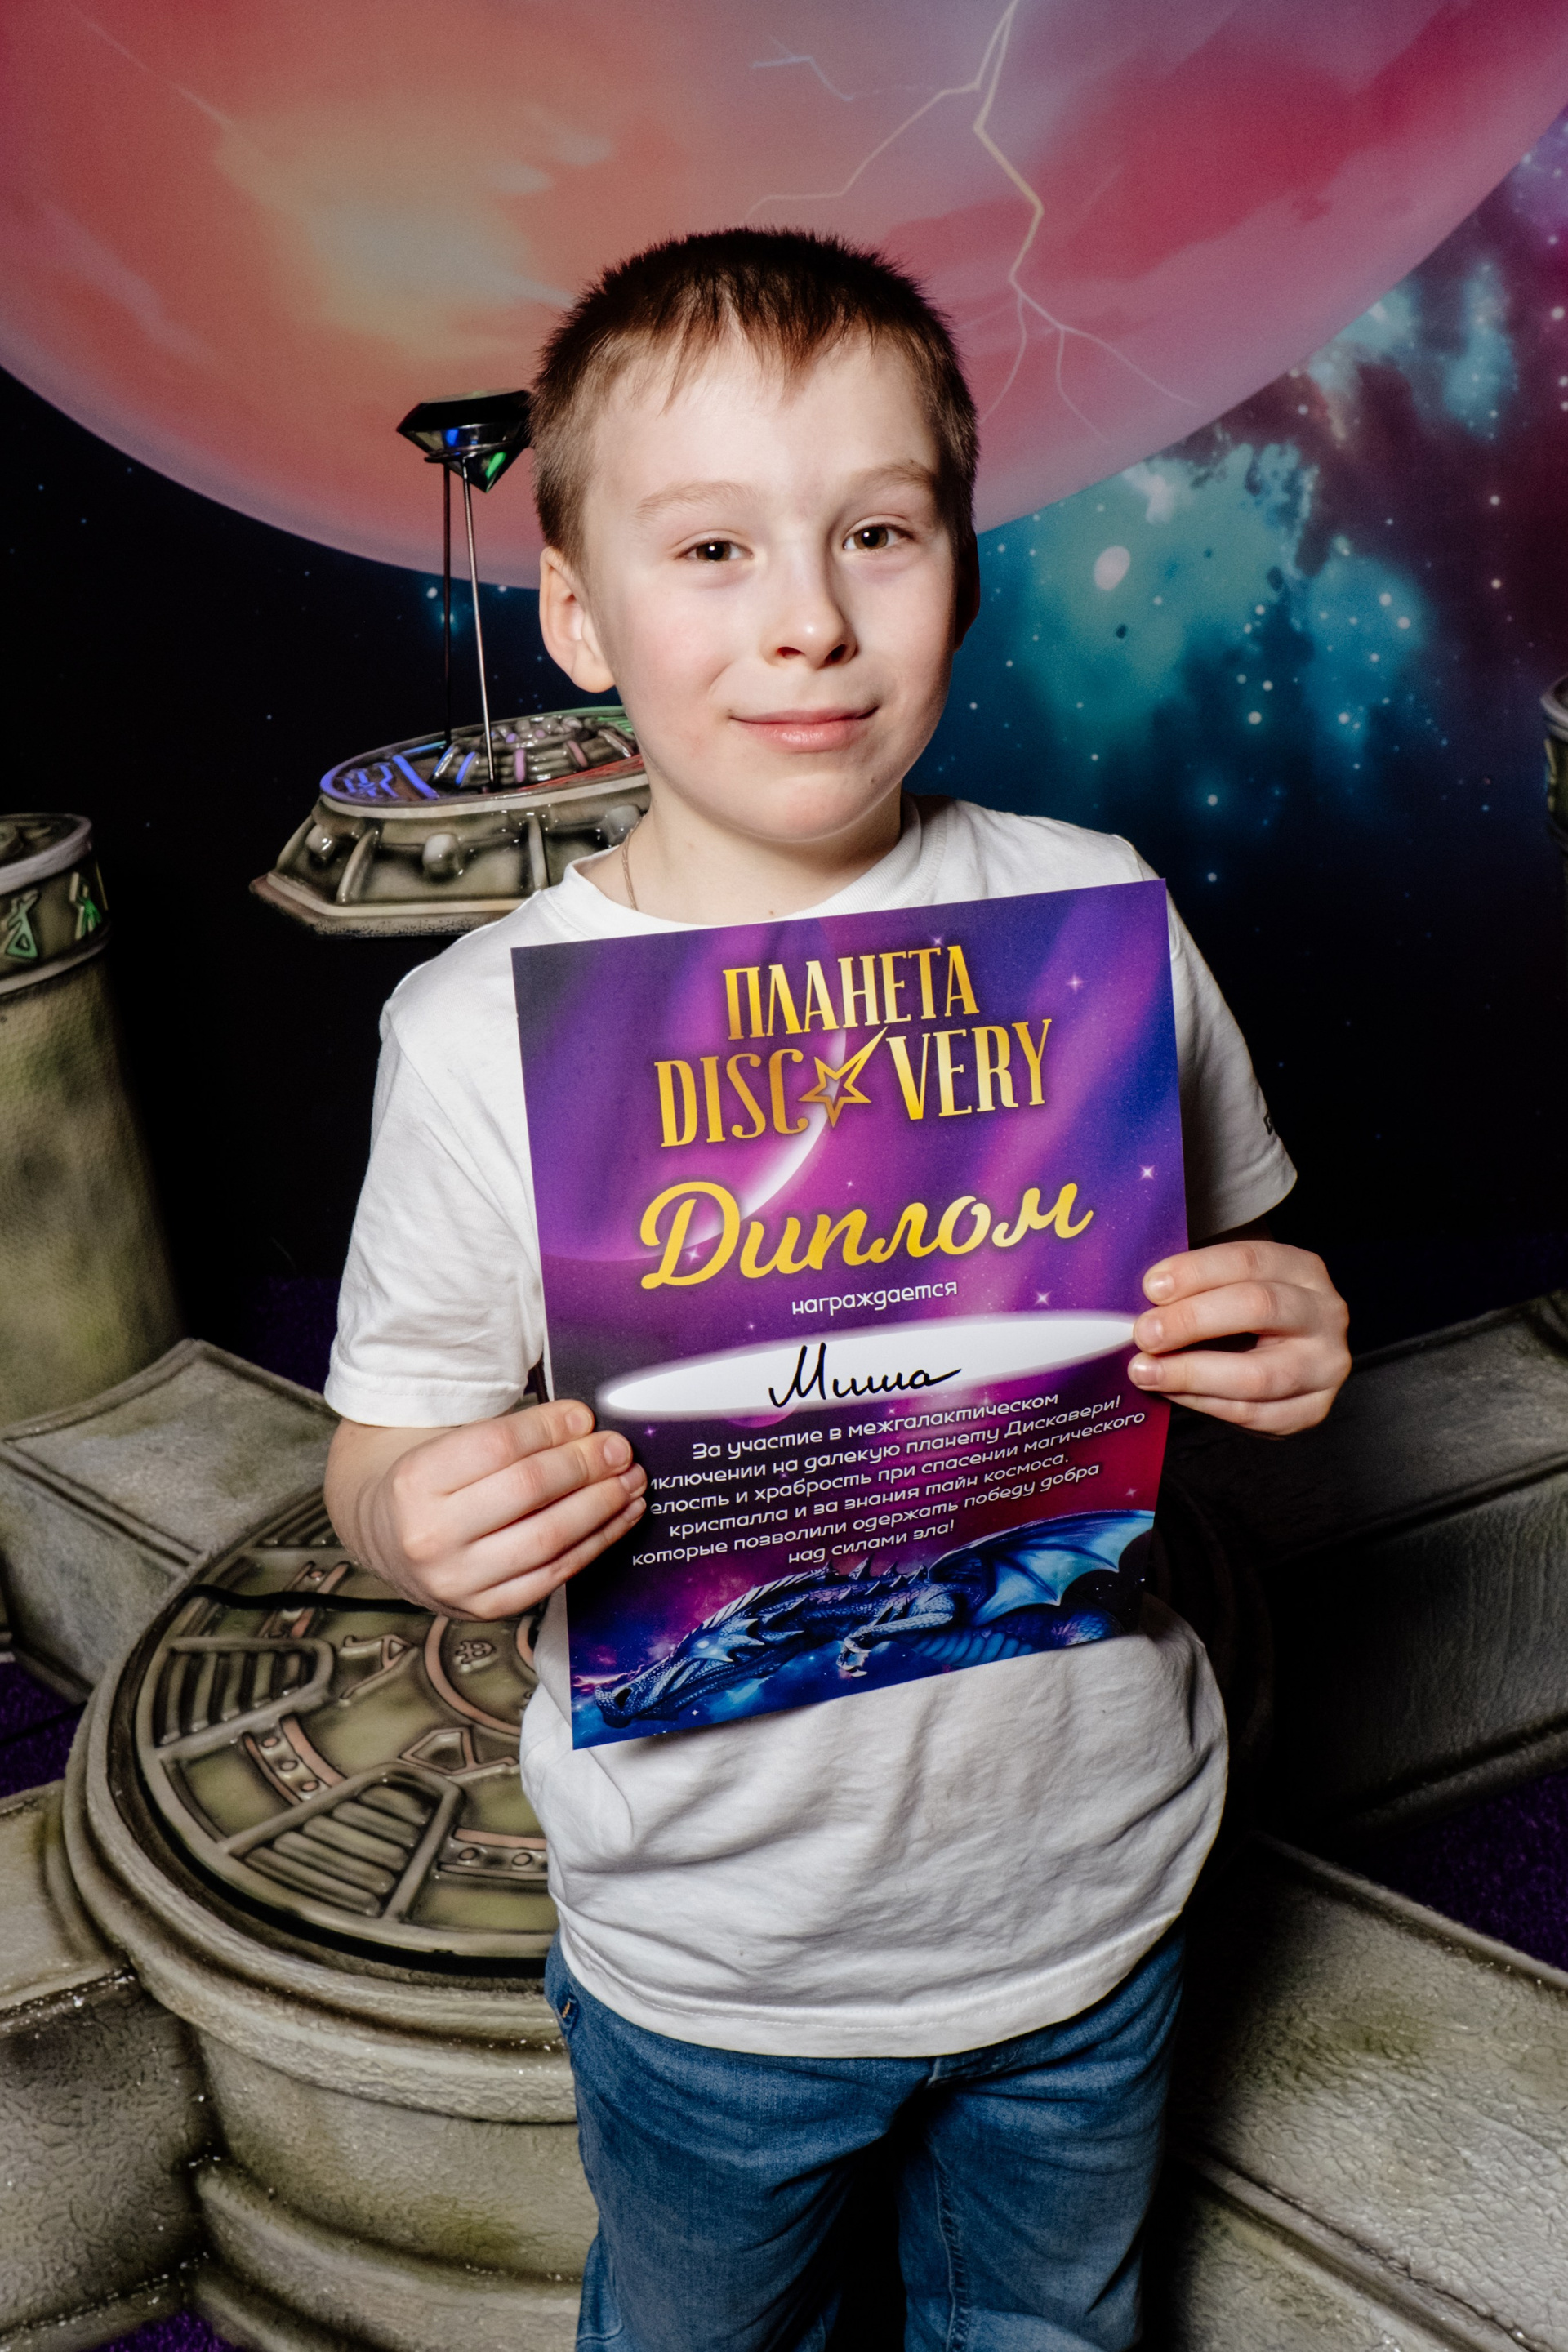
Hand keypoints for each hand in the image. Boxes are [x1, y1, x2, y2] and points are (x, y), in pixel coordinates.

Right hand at [325, 1399, 646, 1619]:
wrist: (385, 1538)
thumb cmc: (429, 1483)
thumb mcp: (446, 1445)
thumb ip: (509, 1437)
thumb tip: (584, 1428)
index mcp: (416, 1481)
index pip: (498, 1446)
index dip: (551, 1428)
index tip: (585, 1416)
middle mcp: (431, 1535)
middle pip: (528, 1490)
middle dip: (585, 1465)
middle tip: (619, 1449)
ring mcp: (459, 1580)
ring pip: (548, 1537)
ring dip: (601, 1506)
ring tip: (630, 1482)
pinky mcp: (486, 1608)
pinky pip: (555, 1574)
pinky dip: (595, 1543)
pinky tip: (619, 1518)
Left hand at [1127, 1237, 1349, 1433]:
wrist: (1286, 1351)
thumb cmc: (1246, 1312)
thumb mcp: (1230, 1284)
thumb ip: (1192, 1288)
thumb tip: (1138, 1301)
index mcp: (1302, 1269)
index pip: (1248, 1261)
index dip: (1196, 1273)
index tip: (1152, 1288)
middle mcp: (1324, 1313)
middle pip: (1258, 1308)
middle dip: (1192, 1320)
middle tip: (1145, 1332)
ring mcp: (1324, 1365)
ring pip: (1258, 1373)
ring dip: (1191, 1373)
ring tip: (1147, 1371)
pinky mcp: (1312, 1409)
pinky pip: (1254, 1413)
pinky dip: (1205, 1404)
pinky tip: (1173, 1391)